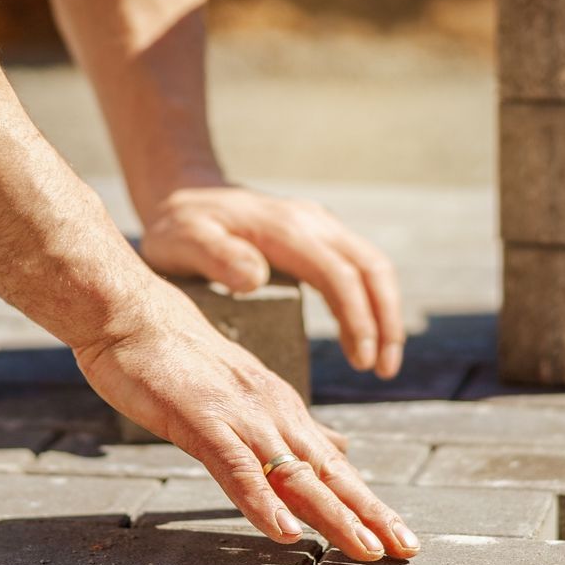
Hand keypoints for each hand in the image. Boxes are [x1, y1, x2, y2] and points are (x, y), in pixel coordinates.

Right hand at [75, 282, 418, 562]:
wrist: (130, 314)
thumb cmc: (176, 356)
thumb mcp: (246, 392)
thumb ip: (291, 426)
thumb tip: (340, 449)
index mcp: (283, 410)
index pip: (335, 467)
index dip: (369, 503)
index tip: (400, 537)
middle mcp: (273, 414)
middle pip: (329, 474)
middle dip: (370, 514)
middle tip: (406, 549)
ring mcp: (240, 418)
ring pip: (295, 475)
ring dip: (333, 514)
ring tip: (365, 548)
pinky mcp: (202, 422)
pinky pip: (237, 469)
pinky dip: (262, 502)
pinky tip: (284, 532)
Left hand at [138, 185, 405, 377]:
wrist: (182, 195)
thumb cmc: (178, 226)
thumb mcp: (182, 241)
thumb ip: (215, 257)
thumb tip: (255, 278)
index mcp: (285, 228)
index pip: (339, 274)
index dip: (358, 319)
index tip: (362, 361)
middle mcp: (312, 221)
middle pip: (372, 268)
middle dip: (386, 320)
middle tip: (385, 370)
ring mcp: (318, 226)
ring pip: (372, 267)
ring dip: (384, 314)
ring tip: (380, 364)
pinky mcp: (318, 237)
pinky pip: (356, 269)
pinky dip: (368, 304)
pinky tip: (360, 340)